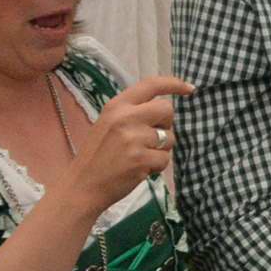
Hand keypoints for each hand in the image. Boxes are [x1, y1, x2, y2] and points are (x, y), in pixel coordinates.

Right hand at [62, 76, 192, 213]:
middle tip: (152, 138)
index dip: (174, 84)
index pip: (151, 85)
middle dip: (166, 124)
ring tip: (140, 157)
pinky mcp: (140, 159)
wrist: (81, 186)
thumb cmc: (96, 156)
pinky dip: (157, 167)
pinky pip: (165, 159)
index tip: (189, 89)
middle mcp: (125, 117)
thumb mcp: (108, 124)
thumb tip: (164, 109)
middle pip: (167, 109)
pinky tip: (140, 170)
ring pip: (169, 137)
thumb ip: (132, 113)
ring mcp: (133, 138)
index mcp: (116, 106)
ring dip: (161, 150)